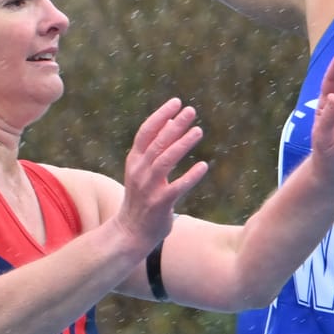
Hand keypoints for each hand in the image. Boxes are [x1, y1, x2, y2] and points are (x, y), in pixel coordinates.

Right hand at [117, 98, 209, 251]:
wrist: (130, 232)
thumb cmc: (141, 198)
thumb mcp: (142, 171)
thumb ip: (154, 149)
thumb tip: (171, 123)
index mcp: (134, 161)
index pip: (145, 132)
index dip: (160, 116)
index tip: (176, 102)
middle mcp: (139, 171)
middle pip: (157, 142)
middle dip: (175, 124)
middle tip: (191, 110)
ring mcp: (149, 187)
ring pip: (165, 160)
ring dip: (182, 144)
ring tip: (198, 131)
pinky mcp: (160, 203)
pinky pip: (177, 187)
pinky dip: (190, 176)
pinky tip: (203, 166)